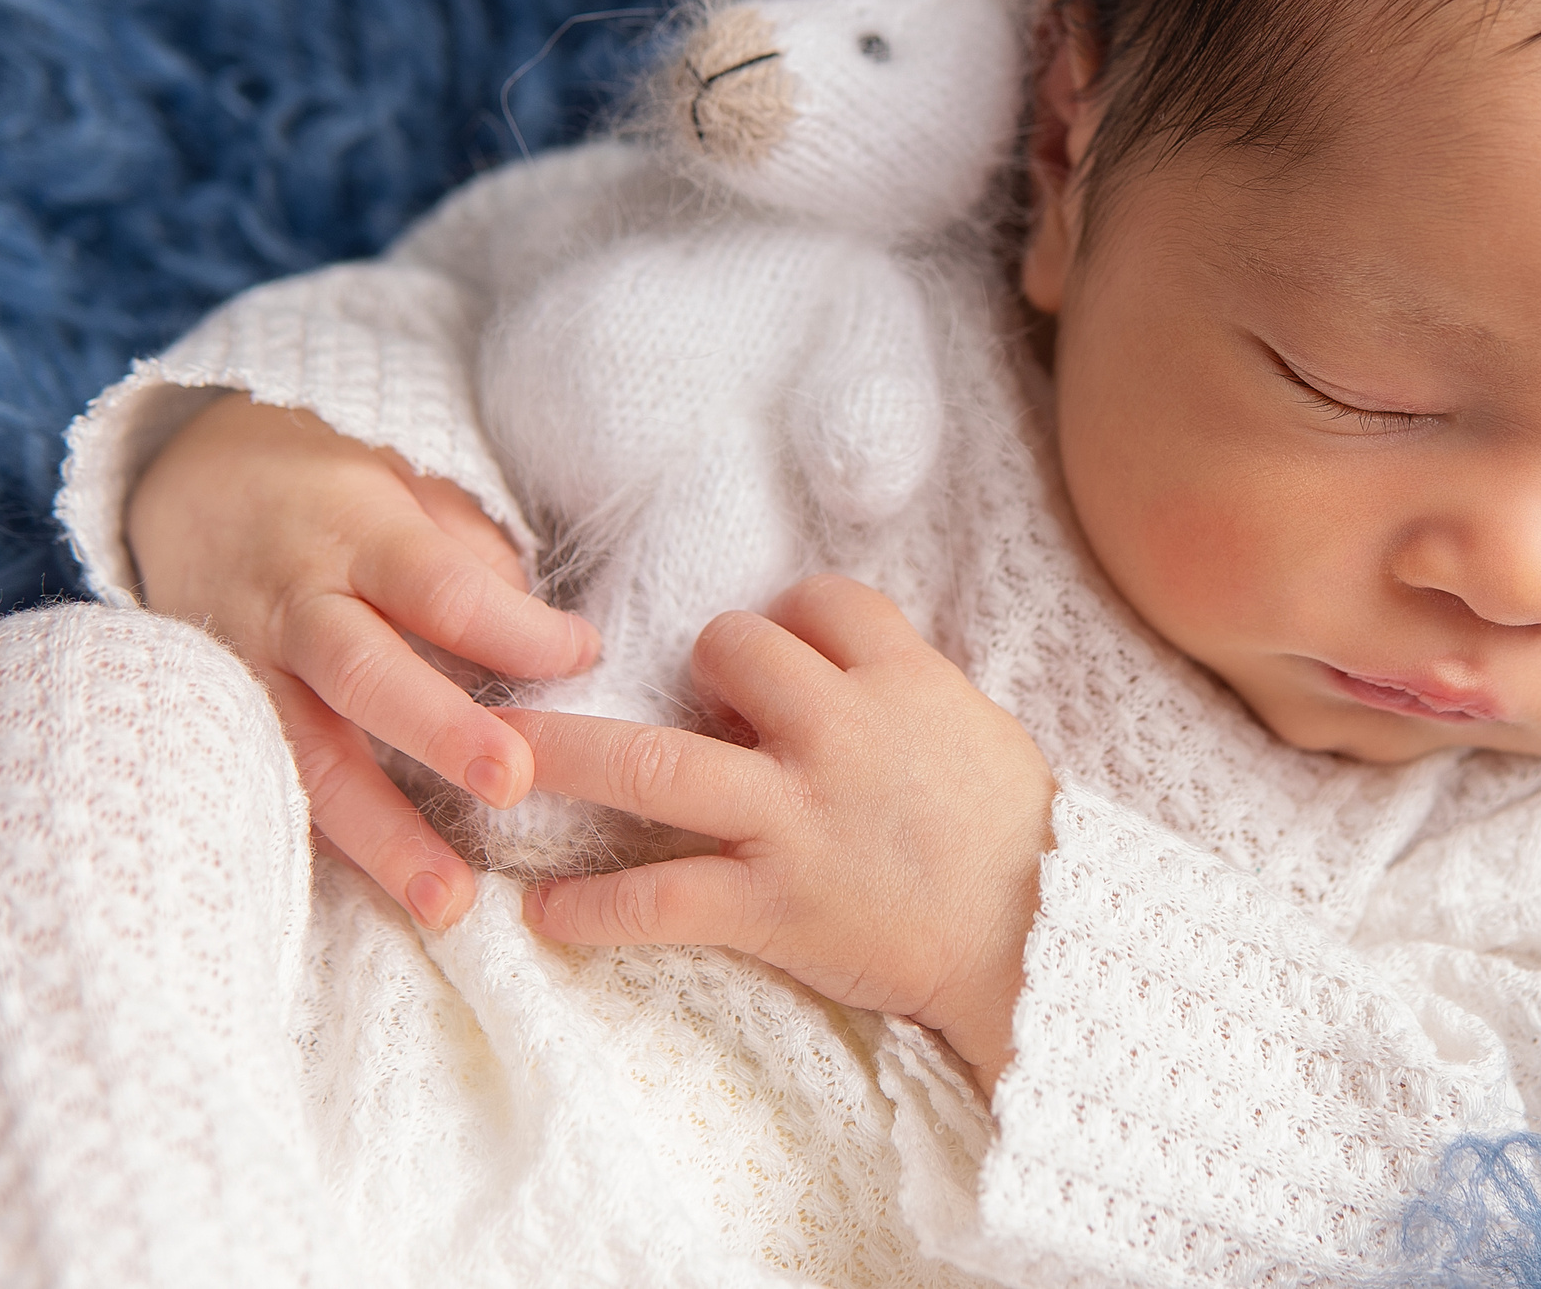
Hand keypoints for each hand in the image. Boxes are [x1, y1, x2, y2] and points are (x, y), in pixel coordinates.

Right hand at [128, 393, 599, 927]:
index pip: (439, 585)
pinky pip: (273, 789)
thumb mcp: (408, 489)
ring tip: (446, 900)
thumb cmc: (336, 499)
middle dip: (440, 733)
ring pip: (309, 757)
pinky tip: (379, 899)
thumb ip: (471, 558)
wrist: (190, 487)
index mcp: (357, 534)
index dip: (512, 626)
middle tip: (512, 784)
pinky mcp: (221, 722)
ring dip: (380, 835)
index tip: (583, 655)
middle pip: (366, 672)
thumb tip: (542, 642)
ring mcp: (248, 670)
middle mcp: (296, 604)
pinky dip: (325, 848)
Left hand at [504, 575, 1056, 1096]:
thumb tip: (826, 670)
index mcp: (901, 680)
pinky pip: (659, 899)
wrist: (1039, 940)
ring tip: (501, 761)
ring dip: (566, 754)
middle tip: (692, 702)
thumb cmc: (1016, 834)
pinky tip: (544, 915)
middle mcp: (837, 732)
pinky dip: (592, 909)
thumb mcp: (972, 727)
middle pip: (729, 645)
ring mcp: (797, 817)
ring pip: (654, 763)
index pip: (818, 601)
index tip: (775, 649)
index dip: (788, 617)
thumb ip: (898, 688)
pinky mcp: (773, 904)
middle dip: (698, 661)